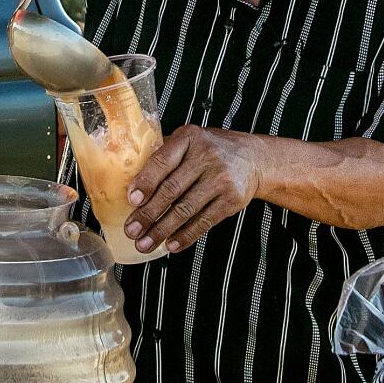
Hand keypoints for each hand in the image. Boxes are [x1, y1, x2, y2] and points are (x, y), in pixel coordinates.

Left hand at [125, 127, 260, 255]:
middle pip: (171, 190)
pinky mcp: (231, 199)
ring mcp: (220, 179)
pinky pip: (204, 221)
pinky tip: (171, 244)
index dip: (146, 182)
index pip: (162, 161)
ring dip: (162, 230)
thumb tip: (130, 181)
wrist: (253, 158)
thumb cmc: (212, 149)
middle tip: (132, 230)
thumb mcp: (190, 140)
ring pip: (185, 210)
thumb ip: (165, 154)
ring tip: (145, 243)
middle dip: (148, 214)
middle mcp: (206, 156)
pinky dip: (185, 236)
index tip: (132, 200)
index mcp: (189, 138)